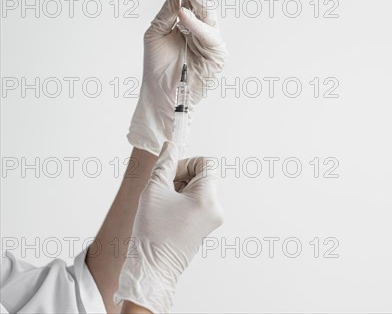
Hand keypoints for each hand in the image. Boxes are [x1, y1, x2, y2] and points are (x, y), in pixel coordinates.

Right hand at [114, 142, 223, 312]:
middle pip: (202, 176)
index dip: (186, 163)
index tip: (169, 174)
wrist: (153, 270)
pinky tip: (166, 214)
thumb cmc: (153, 232)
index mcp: (208, 198)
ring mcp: (212, 219)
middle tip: (161, 190)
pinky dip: (182, 202)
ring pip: (198, 189)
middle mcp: (216, 208)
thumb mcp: (154, 190)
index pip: (206, 163)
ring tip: (162, 205)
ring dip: (179, 189)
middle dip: (180, 177)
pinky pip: (197, 203)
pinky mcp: (205, 227)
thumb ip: (164, 164)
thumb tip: (170, 146)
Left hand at [128, 0, 226, 154]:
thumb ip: (167, 13)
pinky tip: (184, 14)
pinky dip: (196, 25)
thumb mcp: (156, 33)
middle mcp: (202, 28)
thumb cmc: (157, 67)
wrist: (160, 95)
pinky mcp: (217, 55)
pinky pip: (208, 36)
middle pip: (203, 0)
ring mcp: (211, 41)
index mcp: (188, 22)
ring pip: (209, 14)